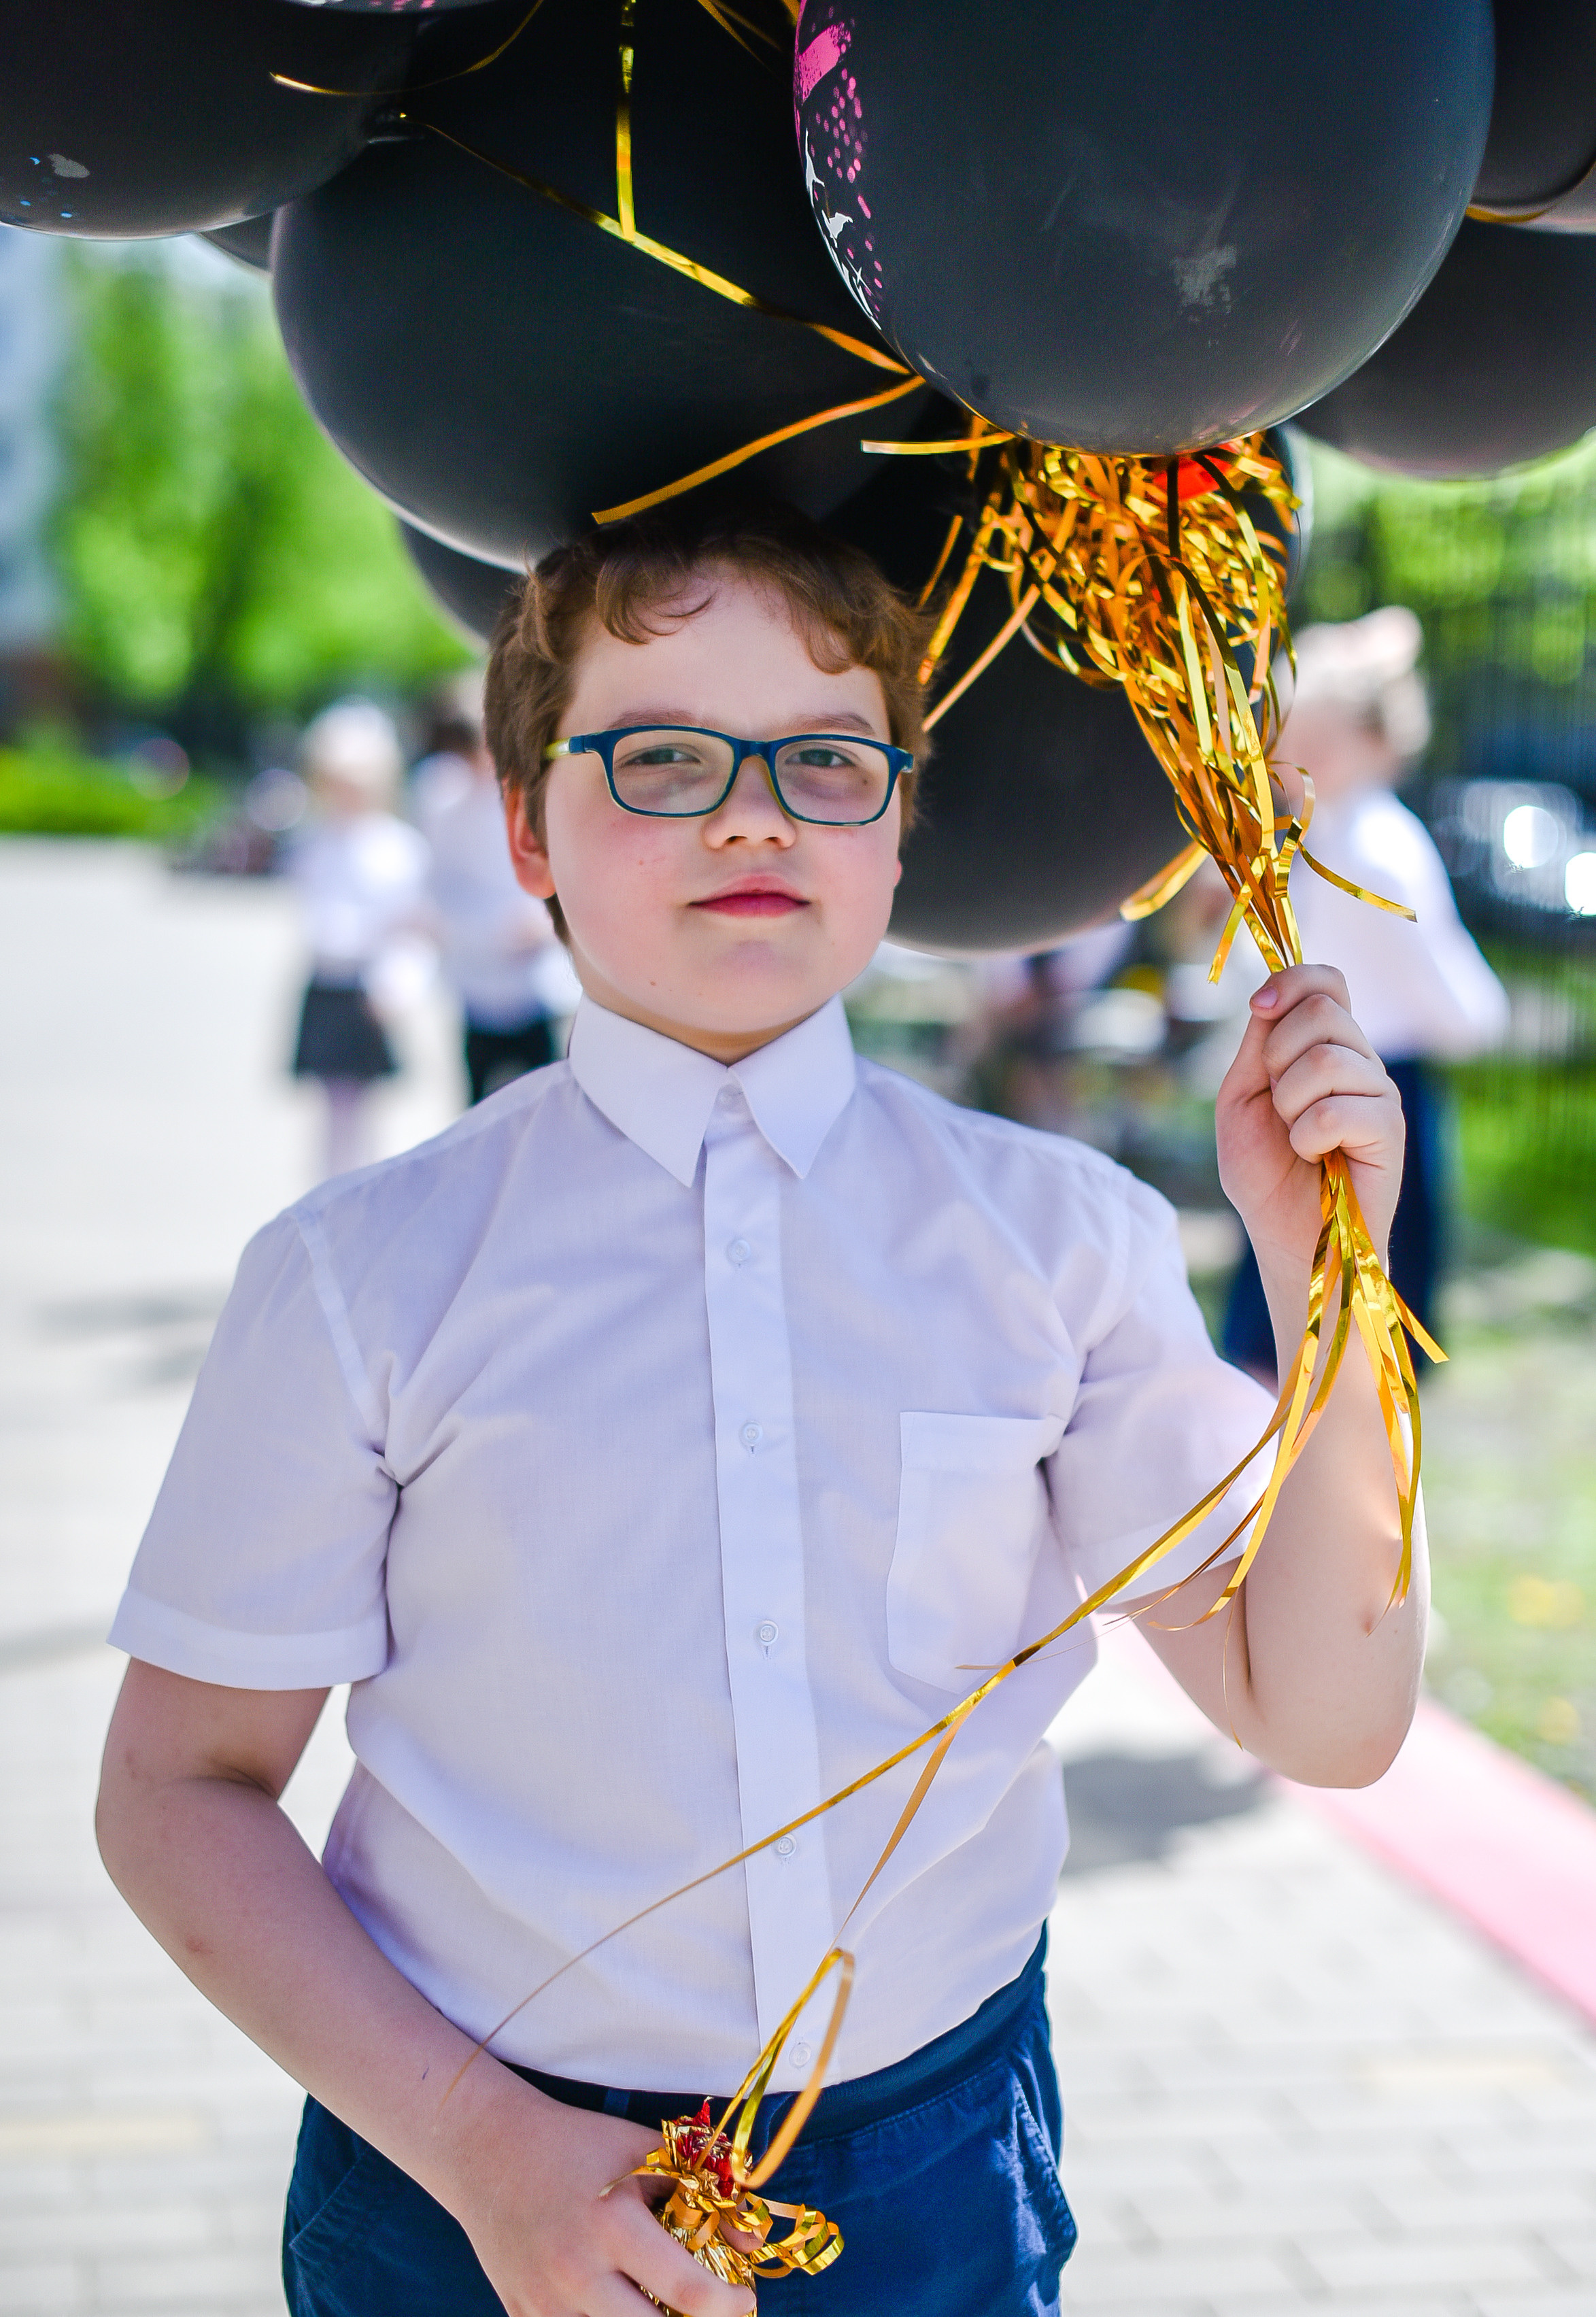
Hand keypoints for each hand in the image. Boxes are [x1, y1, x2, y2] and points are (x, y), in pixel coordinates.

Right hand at [450, 2087, 754, 2316]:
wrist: (487, 2150)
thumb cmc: (574, 2144)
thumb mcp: (641, 2150)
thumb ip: (699, 2190)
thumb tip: (752, 2238)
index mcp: (612, 2226)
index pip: (687, 2292)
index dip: (728, 2305)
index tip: (744, 2300)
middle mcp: (576, 2273)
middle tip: (707, 2309)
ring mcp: (544, 2302)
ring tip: (659, 2303)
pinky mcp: (521, 2315)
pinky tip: (616, 2303)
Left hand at [1216, 963, 1404, 1294]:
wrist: (1285, 1237)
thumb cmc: (1264, 1173)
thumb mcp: (1242, 1098)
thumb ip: (1258, 1045)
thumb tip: (1270, 994)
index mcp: (1327, 1047)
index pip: (1327, 982)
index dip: (1293, 981)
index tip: (1259, 1006)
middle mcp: (1360, 1062)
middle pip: (1324, 1008)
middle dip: (1278, 1055)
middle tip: (1277, 1104)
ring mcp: (1379, 1094)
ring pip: (1328, 1058)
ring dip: (1290, 1103)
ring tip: (1296, 1138)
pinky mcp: (1389, 1130)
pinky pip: (1337, 1109)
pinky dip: (1308, 1136)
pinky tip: (1315, 1157)